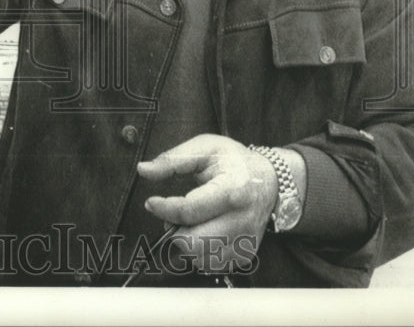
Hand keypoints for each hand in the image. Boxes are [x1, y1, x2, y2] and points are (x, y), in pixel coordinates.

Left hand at [137, 134, 278, 274]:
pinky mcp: (246, 253)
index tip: (152, 202)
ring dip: (187, 243)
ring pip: (202, 258)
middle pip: (195, 243)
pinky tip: (204, 231)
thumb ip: (172, 159)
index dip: (164, 209)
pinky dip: (201, 252)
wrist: (270, 180)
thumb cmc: (234, 161)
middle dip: (174, 230)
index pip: (190, 211)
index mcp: (231, 190)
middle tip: (173, 215)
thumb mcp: (204, 148)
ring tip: (190, 222)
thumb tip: (143, 170)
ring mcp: (246, 240)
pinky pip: (214, 264)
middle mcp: (241, 220)